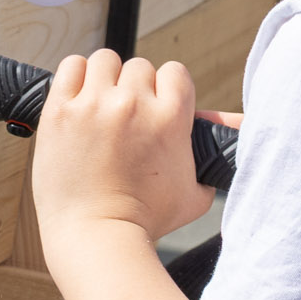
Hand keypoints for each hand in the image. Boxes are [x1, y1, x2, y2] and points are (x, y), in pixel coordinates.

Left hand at [32, 51, 216, 244]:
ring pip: (104, 61)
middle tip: (126, 119)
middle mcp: (133, 103)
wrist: (96, 238)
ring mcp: (93, 105)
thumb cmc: (148, 220)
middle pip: (138, 67)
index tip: (156, 108)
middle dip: (134, 89)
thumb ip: (214, 152)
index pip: (174, 71)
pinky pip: (70, 67)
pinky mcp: (60, 110)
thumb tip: (240, 123)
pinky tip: (77, 101)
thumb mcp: (196, 190)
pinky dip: (75, 78)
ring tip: (100, 108)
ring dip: (104, 80)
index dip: (166, 90)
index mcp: (170, 116)